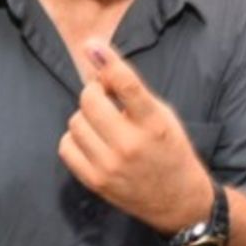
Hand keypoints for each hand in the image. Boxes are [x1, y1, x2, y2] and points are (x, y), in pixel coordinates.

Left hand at [58, 39, 212, 234]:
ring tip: (103, 125)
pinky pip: (66, 146)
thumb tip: (96, 59)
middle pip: (90, 100)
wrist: (179, 201)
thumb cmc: (169, 150)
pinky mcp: (95, 182)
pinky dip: (75, 139)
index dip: (108, 61)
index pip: (128, 85)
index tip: (93, 44)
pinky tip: (92, 142)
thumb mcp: (161, 114)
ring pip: (75, 122)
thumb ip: (131, 91)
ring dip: (85, 117)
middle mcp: (131, 145)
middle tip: (105, 98)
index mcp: (154, 124)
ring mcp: (110, 166)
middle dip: (94, 93)